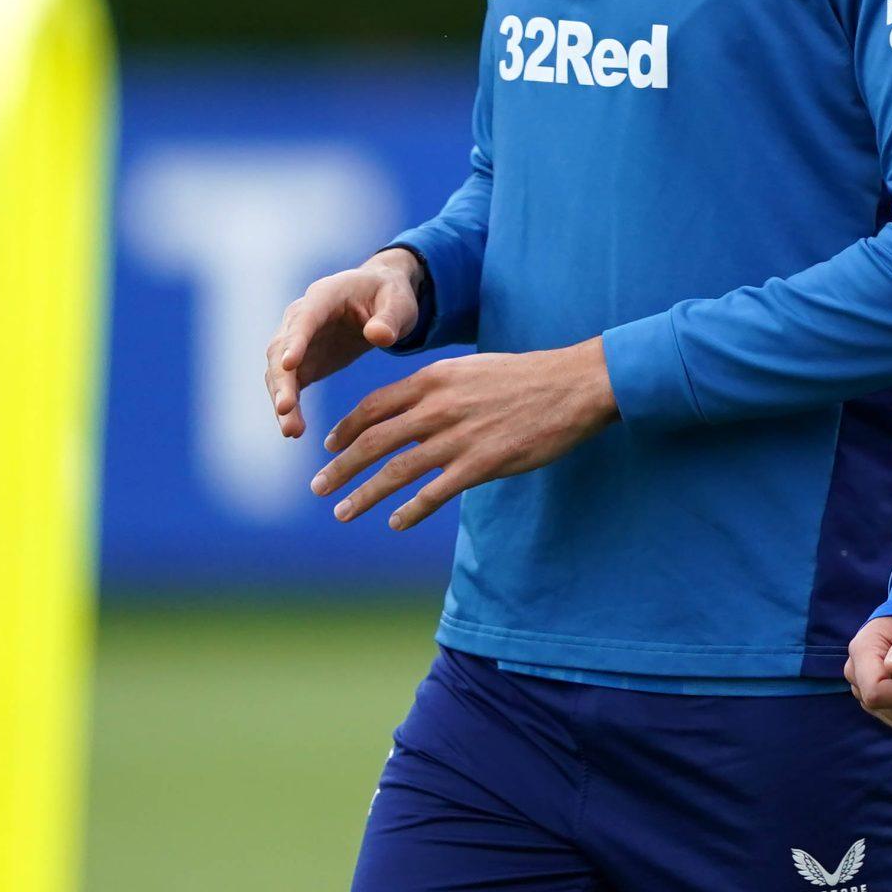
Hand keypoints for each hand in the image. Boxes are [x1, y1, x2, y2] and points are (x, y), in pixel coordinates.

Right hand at [264, 251, 423, 437]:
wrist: (380, 299)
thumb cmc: (390, 296)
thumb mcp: (398, 303)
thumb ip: (389, 319)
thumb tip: (378, 336)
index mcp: (324, 296)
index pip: (304, 318)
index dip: (296, 341)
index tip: (289, 364)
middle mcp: (301, 317)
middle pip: (281, 349)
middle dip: (282, 380)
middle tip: (285, 410)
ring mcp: (297, 341)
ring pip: (279, 372)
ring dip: (281, 399)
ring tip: (291, 431)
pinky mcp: (303, 362)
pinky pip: (290, 385)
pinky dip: (289, 406)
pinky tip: (294, 430)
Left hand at [311, 337, 617, 529]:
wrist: (573, 385)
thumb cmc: (527, 378)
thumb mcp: (472, 370)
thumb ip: (438, 389)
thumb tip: (412, 410)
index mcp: (433, 379)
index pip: (373, 406)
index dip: (346, 428)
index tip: (330, 446)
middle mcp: (437, 407)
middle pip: (372, 441)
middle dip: (340, 467)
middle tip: (318, 487)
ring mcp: (457, 437)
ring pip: (395, 471)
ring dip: (363, 494)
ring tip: (343, 512)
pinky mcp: (480, 464)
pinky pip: (433, 493)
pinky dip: (409, 510)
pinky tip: (396, 522)